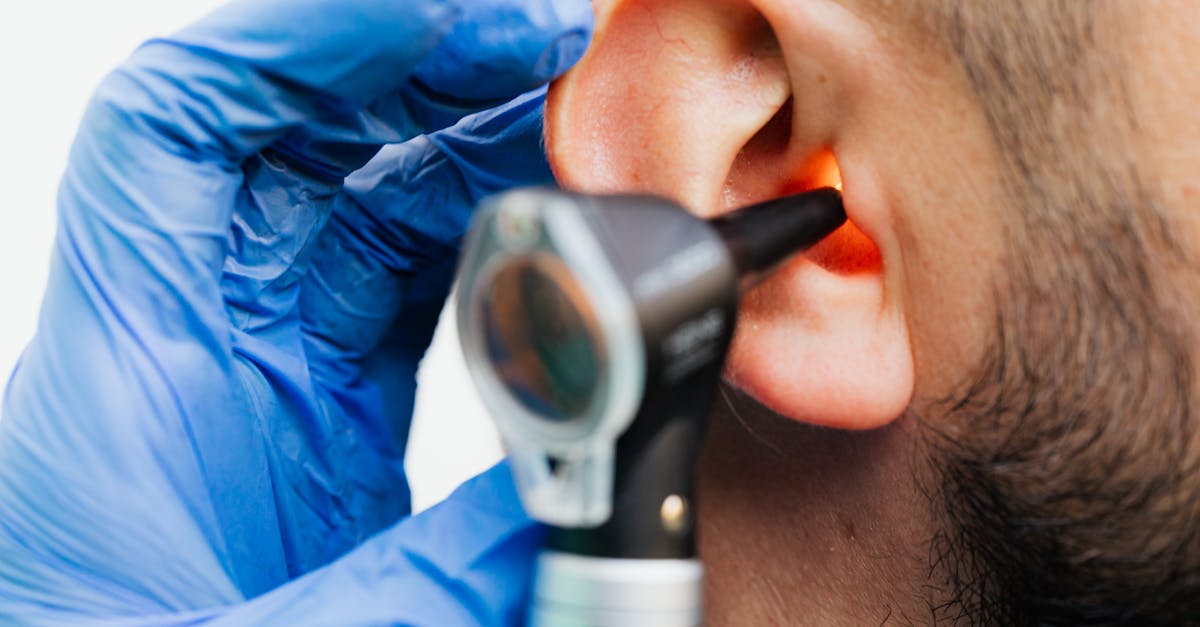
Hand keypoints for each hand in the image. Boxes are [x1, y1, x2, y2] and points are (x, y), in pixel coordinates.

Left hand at [0, 0, 590, 623]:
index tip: (424, 22)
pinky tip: (537, 219)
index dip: (294, 39)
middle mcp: (199, 334)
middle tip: (537, 51)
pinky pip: (398, 279)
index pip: (180, 122)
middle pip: (295, 134)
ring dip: (458, 140)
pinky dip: (471, 231)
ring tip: (561, 120)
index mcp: (137, 358)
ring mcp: (266, 365)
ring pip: (361, 196)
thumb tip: (577, 498)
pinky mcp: (323, 410)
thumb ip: (434, 570)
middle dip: (415, 69)